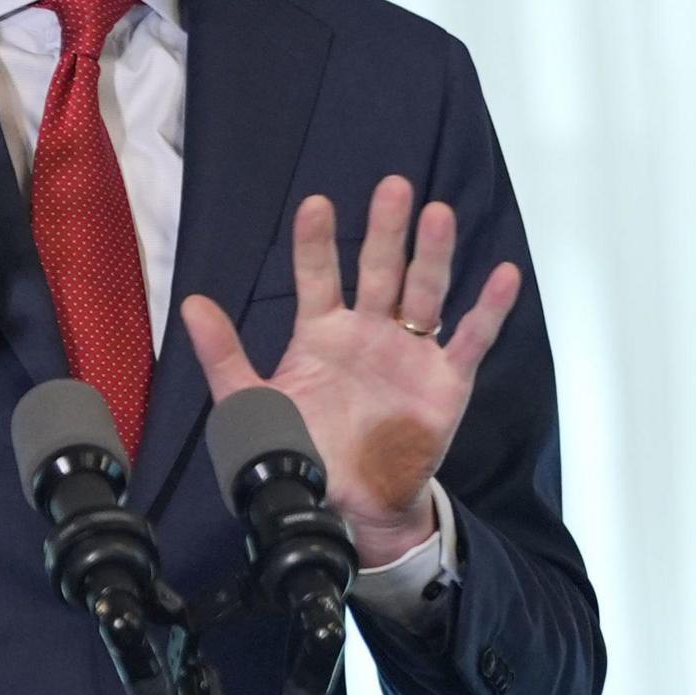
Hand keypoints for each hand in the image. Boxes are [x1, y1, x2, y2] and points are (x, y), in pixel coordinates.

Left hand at [179, 175, 517, 566]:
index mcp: (322, 333)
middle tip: (393, 186)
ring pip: (425, 293)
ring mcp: (410, 353)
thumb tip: (192, 304)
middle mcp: (368, 333)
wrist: (346, 508)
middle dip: (386, 230)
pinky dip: (489, 309)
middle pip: (380, 270)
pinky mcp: (445, 382)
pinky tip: (504, 274)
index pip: (319, 276)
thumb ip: (224, 355)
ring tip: (438, 214)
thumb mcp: (251, 405)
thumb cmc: (299, 452)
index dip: (316, 242)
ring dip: (433, 255)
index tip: (316, 204)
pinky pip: (471, 340)